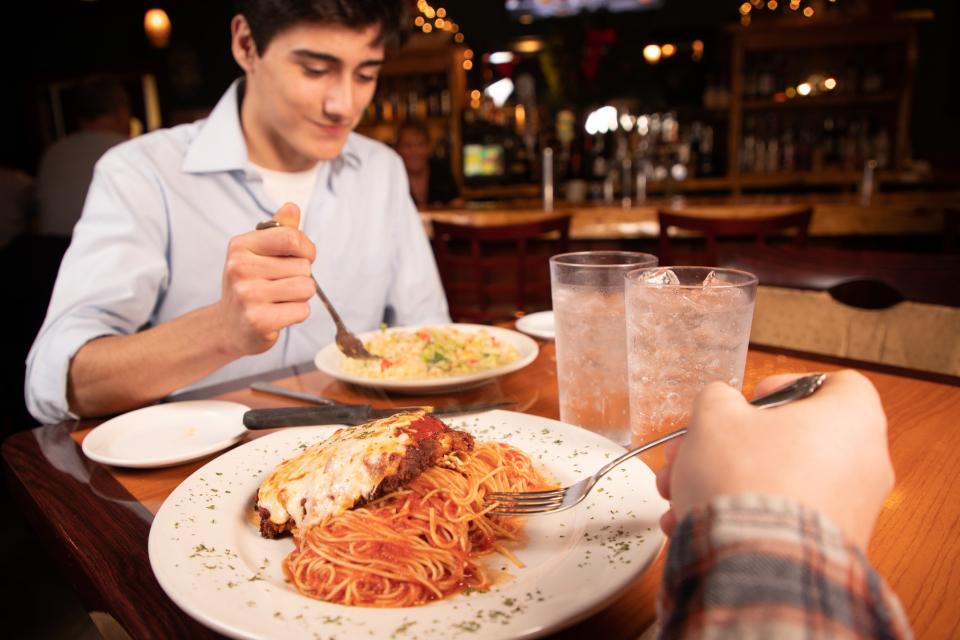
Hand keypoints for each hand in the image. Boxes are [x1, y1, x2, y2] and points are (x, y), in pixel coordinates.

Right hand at [216, 202, 316, 355]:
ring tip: (278, 300)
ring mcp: (247, 295)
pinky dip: (296, 314)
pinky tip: (277, 314)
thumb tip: (292, 207)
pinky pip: (302, 311)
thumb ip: (280, 230)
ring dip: (300, 296)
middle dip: (301, 276)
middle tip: (278, 286)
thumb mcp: (259, 253)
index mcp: (241, 245)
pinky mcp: (258, 320)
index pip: (292, 238)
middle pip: (304, 266)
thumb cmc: (251, 284)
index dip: (306, 249)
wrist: (230, 326)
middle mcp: (239, 267)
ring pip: (306, 288)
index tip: (299, 257)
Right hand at [655, 370, 893, 549]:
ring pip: (781, 480)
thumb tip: (722, 404)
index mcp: (853, 418)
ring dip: (728, 480)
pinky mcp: (831, 548)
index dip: (786, 386)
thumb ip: (719, 398)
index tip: (752, 402)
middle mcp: (865, 465)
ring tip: (683, 491)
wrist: (756, 562)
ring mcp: (852, 511)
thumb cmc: (745, 479)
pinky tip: (697, 521)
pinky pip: (784, 519)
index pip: (836, 384)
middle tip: (697, 449)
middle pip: (793, 438)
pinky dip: (744, 515)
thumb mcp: (714, 416)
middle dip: (733, 443)